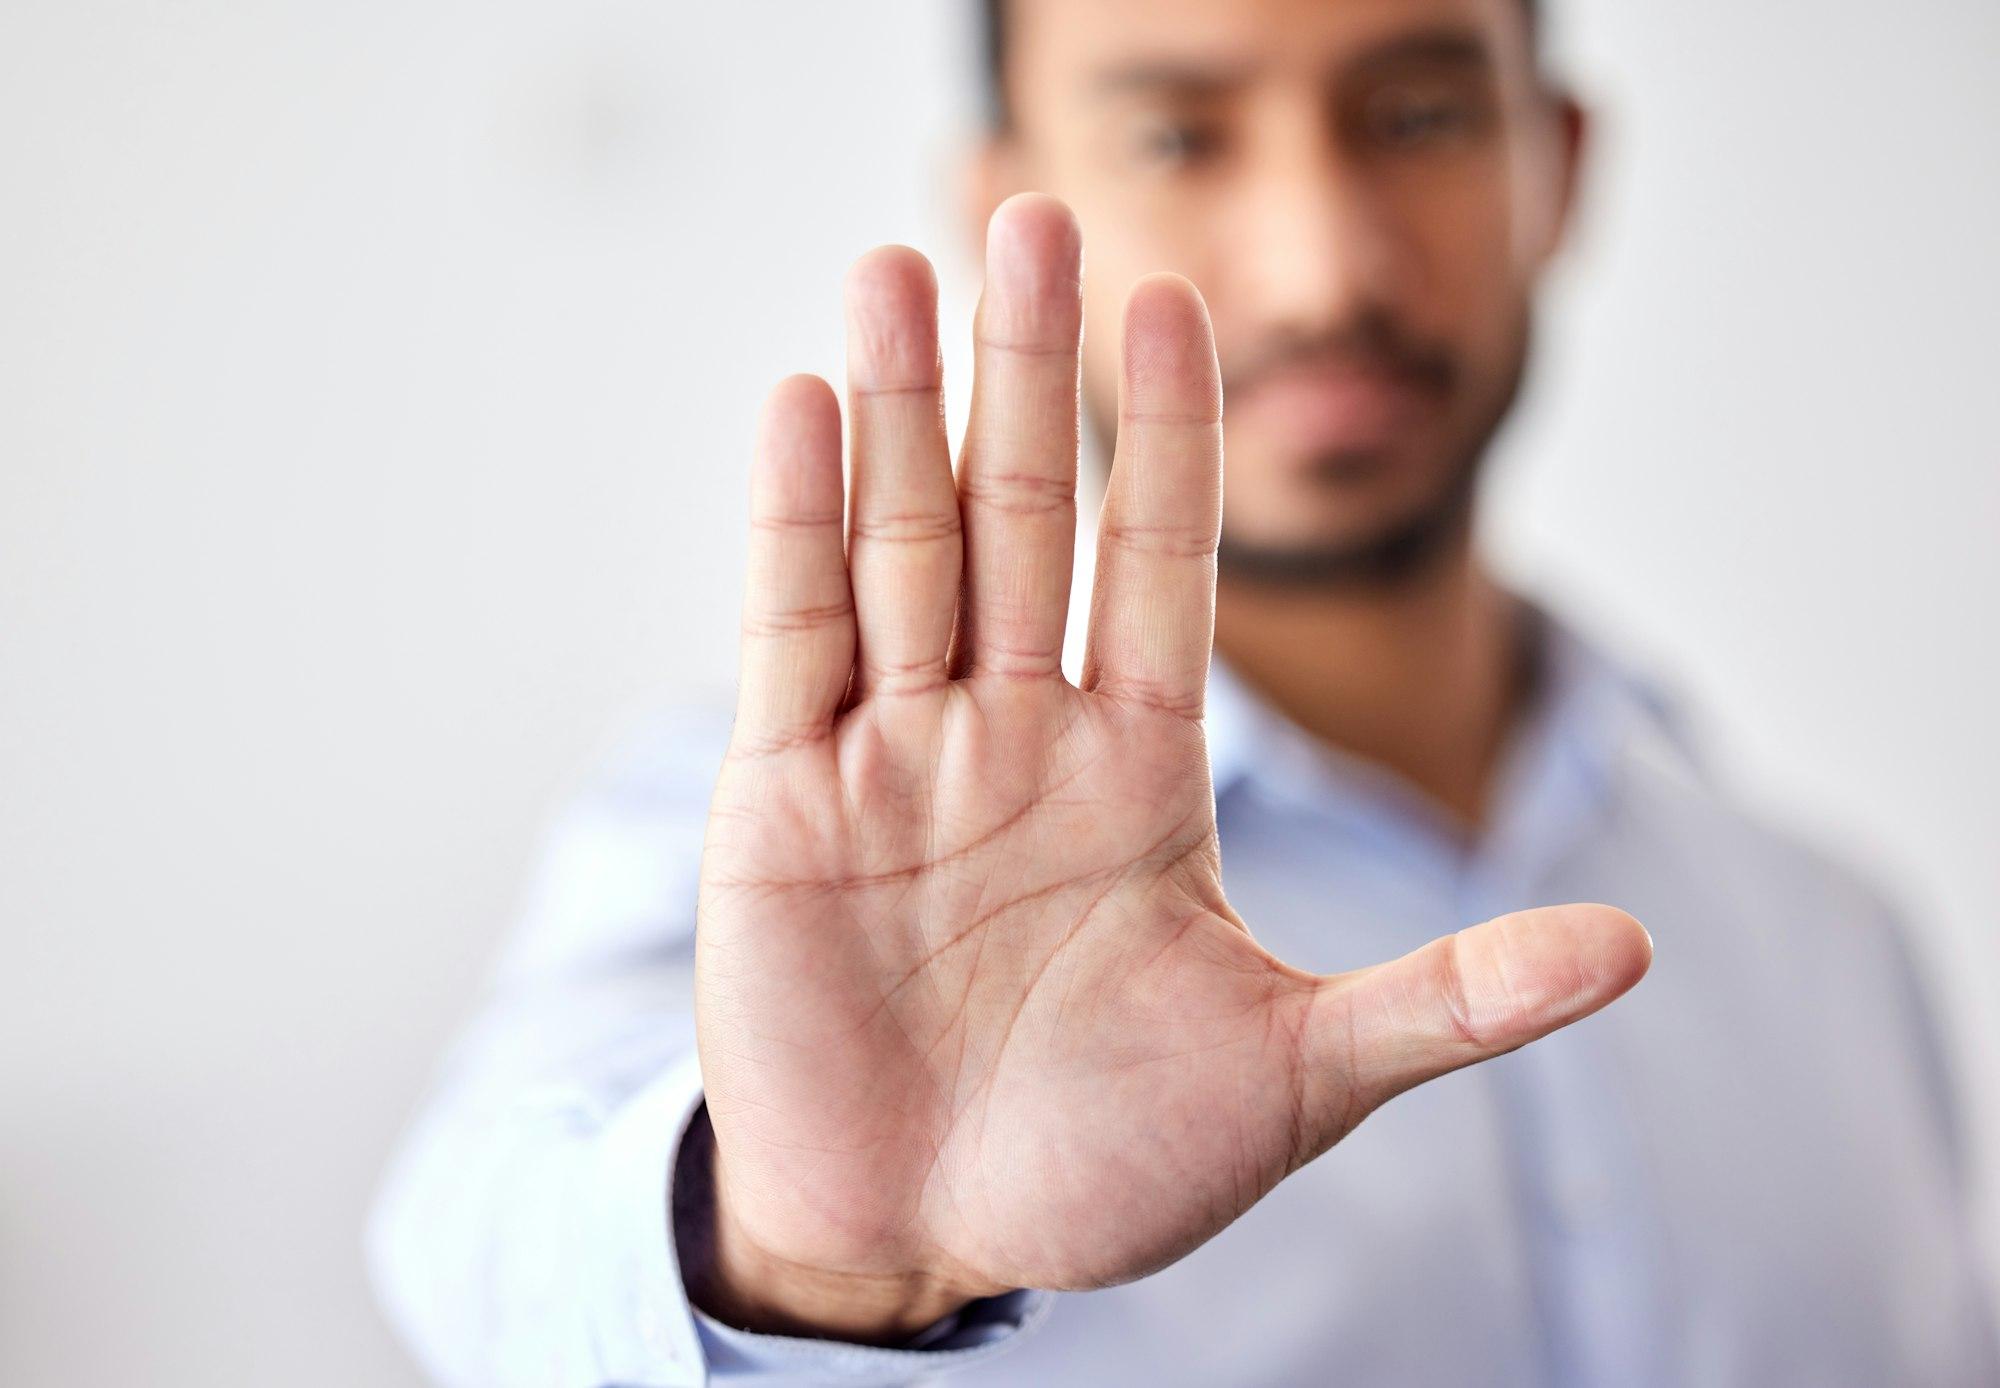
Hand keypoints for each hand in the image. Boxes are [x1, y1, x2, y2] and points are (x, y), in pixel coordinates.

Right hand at [692, 194, 1651, 1342]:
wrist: (921, 1242)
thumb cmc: (1100, 1168)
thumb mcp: (1293, 1079)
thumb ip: (1443, 998)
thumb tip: (1629, 948)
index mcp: (1135, 775)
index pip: (1160, 565)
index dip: (1174, 438)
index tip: (1184, 305)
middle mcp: (1016, 737)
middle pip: (1027, 518)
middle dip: (1032, 371)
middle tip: (1035, 215)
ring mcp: (897, 756)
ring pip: (904, 547)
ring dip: (898, 408)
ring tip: (895, 263)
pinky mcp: (787, 799)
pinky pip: (795, 637)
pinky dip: (796, 527)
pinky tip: (805, 408)